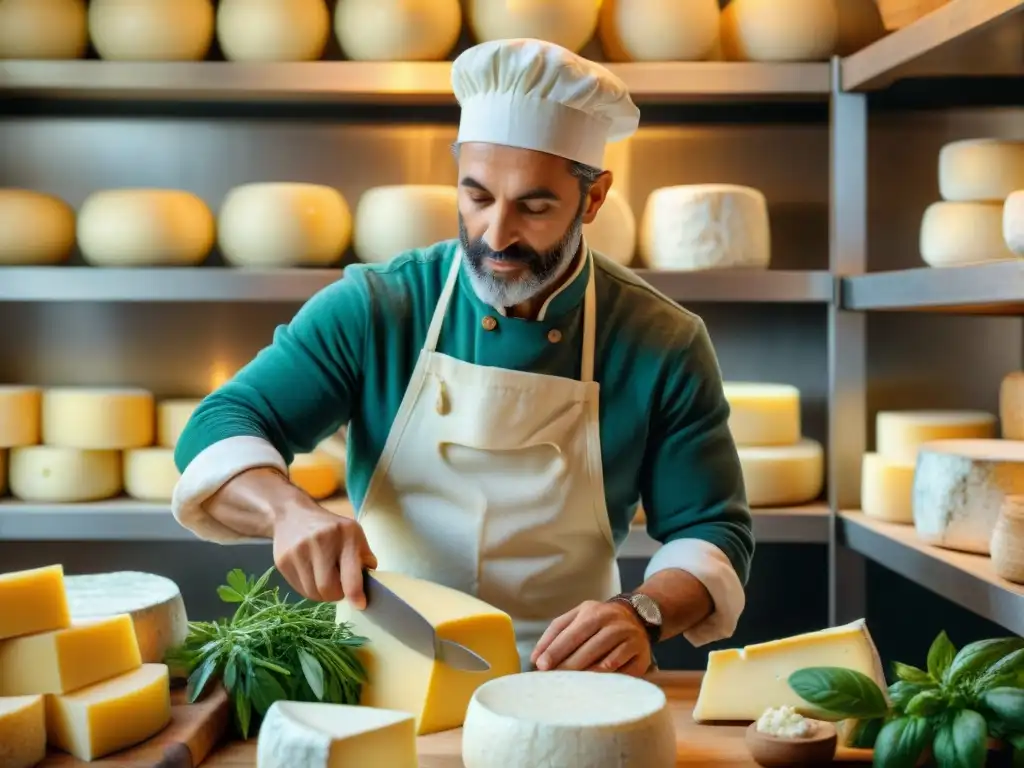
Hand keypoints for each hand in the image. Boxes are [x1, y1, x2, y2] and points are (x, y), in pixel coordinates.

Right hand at [271, 487, 376, 607]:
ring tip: (325, 580)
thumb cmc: (330, 528)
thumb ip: (364, 556)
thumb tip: (369, 581)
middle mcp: (320, 542)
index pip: (351, 575)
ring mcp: (299, 552)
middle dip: (338, 594)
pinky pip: (300, 590)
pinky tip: (312, 576)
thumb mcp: (353, 533)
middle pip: (329, 589)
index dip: (356, 595)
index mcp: (345, 535)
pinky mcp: (283, 562)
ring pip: (313, 593)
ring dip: (323, 594)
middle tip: (340, 587)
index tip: (360, 604)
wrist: (292, 514)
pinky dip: (310, 590)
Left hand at [530, 600, 651, 676]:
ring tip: (573, 685)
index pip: (571, 633)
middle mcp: (612, 622)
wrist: (637, 615)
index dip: (555, 650)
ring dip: (588, 674)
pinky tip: (597, 685)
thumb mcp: (577, 616)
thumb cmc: (599, 620)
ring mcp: (629, 637)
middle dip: (569, 666)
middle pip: (588, 648)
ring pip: (606, 660)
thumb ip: (556, 632)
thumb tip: (536, 657)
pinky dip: (609, 678)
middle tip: (555, 680)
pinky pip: (624, 669)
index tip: (541, 665)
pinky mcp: (641, 653)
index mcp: (592, 612)